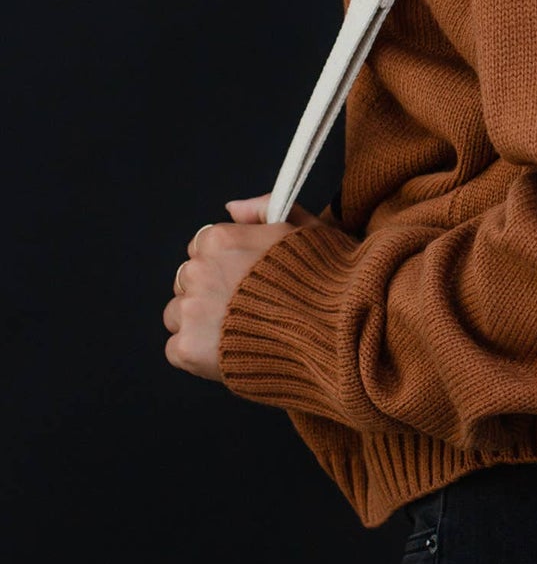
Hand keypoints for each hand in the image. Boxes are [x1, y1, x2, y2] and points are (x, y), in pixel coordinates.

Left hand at [163, 193, 319, 382]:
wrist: (334, 333)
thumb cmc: (325, 282)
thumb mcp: (306, 229)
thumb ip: (265, 210)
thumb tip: (232, 208)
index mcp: (221, 239)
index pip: (202, 248)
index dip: (223, 264)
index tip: (244, 279)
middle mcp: (199, 271)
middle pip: (186, 280)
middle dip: (208, 292)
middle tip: (243, 308)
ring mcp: (192, 311)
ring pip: (177, 314)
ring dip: (198, 323)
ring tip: (237, 334)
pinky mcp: (189, 348)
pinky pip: (176, 349)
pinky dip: (197, 354)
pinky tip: (228, 354)